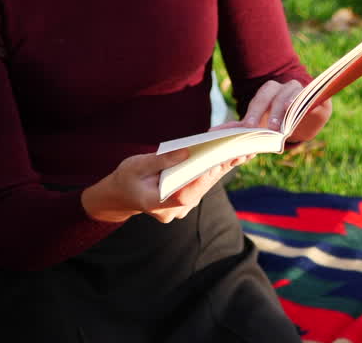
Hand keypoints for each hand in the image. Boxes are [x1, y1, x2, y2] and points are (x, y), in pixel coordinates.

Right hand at [81, 149, 253, 223]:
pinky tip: (232, 157)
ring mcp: (182, 208)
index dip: (200, 180)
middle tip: (238, 151)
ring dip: (222, 169)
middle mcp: (174, 211)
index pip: (184, 195)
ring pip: (205, 187)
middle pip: (201, 189)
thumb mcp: (137, 165)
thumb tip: (186, 152)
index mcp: (158, 204)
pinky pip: (203, 185)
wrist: (120, 196)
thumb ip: (161, 160)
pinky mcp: (187, 201)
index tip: (215, 165)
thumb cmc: (126, 178)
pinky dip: (215, 170)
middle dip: (219, 169)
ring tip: (241, 151)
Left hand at [235, 79, 305, 131]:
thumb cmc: (281, 118)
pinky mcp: (311, 96)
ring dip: (282, 111)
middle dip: (265, 110)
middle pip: (270, 93)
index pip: (258, 100)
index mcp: (267, 92)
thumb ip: (242, 126)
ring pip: (287, 95)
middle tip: (260, 128)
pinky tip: (295, 113)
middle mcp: (281, 87)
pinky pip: (305, 98)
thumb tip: (214, 133)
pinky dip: (299, 104)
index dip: (253, 113)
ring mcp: (297, 90)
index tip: (248, 127)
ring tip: (279, 128)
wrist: (308, 116)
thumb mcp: (263, 123)